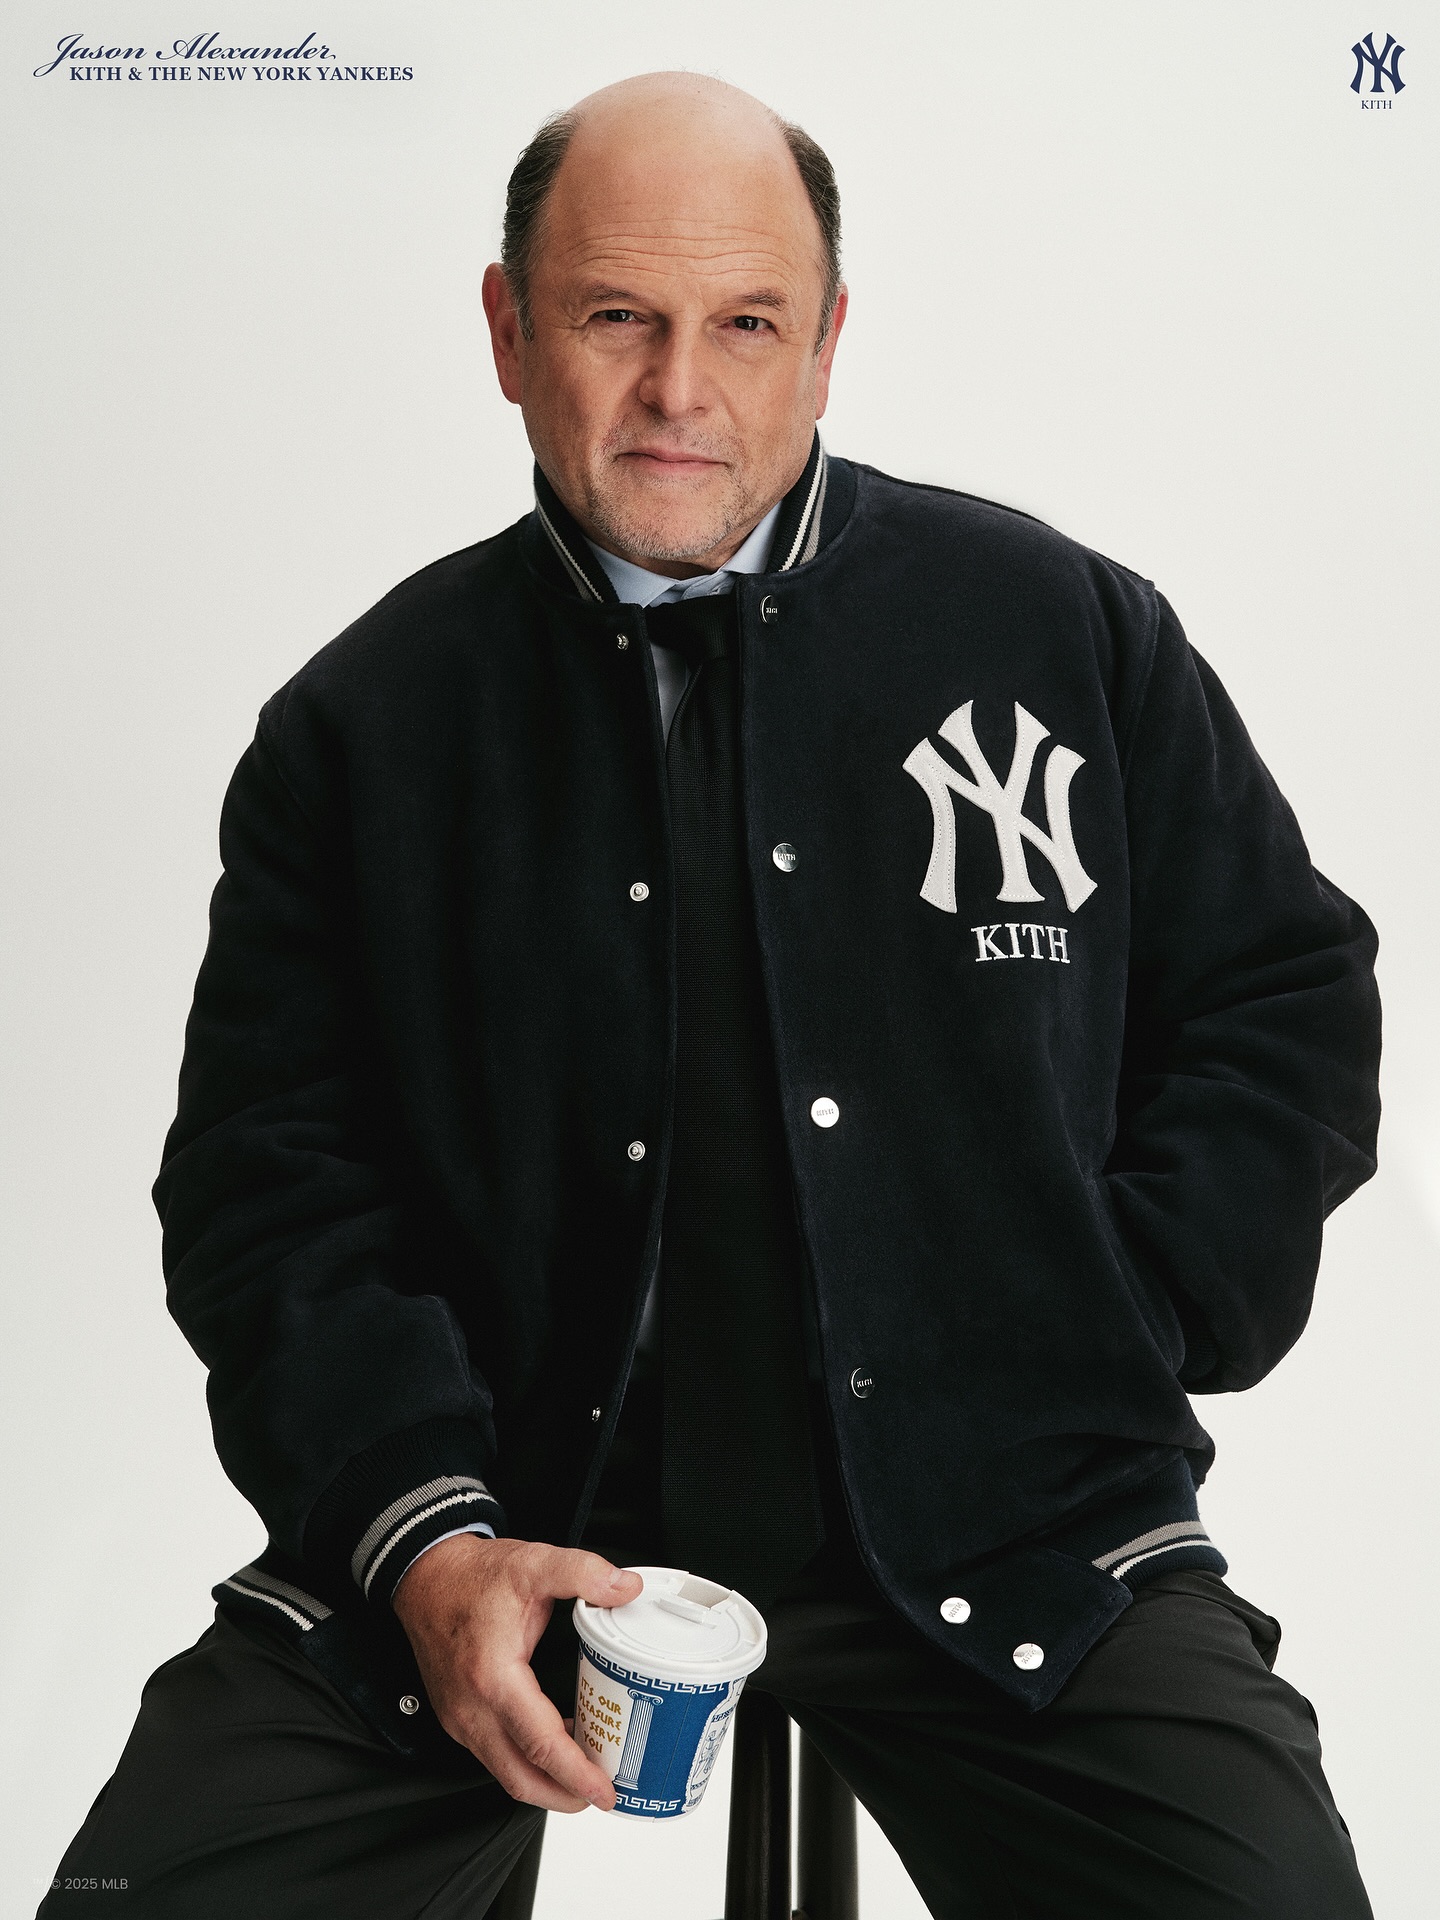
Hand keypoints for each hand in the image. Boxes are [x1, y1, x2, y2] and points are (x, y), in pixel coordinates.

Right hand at [392, 1534, 642, 1811]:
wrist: (426, 1577)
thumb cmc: (472, 1577)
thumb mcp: (534, 1564)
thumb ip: (583, 1573)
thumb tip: (625, 1588)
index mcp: (493, 1677)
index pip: (540, 1744)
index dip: (576, 1772)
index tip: (604, 1789)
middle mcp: (471, 1708)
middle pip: (521, 1778)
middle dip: (564, 1796)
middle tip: (602, 1794)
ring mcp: (459, 1718)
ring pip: (505, 1772)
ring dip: (545, 1782)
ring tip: (585, 1773)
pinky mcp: (457, 1718)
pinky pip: (493, 1755)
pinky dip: (525, 1761)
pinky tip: (552, 1743)